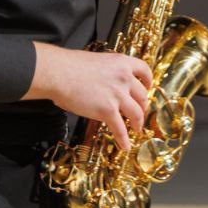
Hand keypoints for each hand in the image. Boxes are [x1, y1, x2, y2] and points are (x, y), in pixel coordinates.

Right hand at [24, 42, 152, 151]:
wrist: (58, 73)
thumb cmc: (69, 66)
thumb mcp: (97, 61)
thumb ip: (107, 72)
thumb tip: (106, 83)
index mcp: (122, 62)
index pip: (144, 70)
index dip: (148, 80)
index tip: (148, 87)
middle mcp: (124, 78)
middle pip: (142, 95)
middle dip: (143, 107)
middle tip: (140, 113)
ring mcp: (117, 95)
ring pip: (136, 113)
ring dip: (138, 124)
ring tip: (136, 130)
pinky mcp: (107, 110)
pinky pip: (120, 128)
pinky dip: (123, 139)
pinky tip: (125, 146)